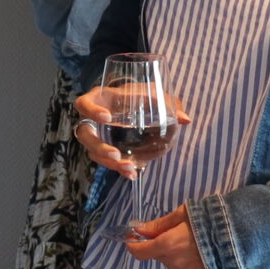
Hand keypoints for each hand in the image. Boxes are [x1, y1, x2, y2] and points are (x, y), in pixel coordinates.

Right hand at [72, 86, 191, 180]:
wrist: (135, 102)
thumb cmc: (140, 94)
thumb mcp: (152, 93)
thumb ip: (167, 104)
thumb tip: (185, 120)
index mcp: (100, 100)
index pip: (83, 104)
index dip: (91, 111)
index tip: (107, 118)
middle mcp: (93, 120)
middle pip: (84, 135)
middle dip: (99, 147)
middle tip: (115, 154)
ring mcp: (97, 136)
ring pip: (93, 153)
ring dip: (109, 163)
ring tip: (129, 168)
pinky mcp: (105, 149)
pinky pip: (106, 162)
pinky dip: (118, 169)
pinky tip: (133, 175)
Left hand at [125, 204, 208, 268]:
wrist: (241, 234)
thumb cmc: (210, 218)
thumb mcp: (183, 214)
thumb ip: (159, 224)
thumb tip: (138, 229)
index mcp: (167, 244)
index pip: (140, 252)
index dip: (134, 246)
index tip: (133, 240)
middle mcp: (174, 262)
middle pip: (158, 256)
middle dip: (160, 246)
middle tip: (177, 233)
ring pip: (173, 264)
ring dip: (175, 255)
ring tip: (194, 242)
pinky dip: (190, 263)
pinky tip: (203, 253)